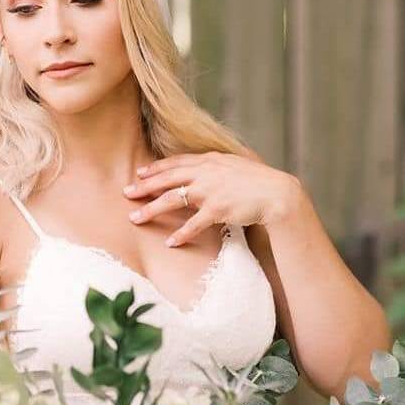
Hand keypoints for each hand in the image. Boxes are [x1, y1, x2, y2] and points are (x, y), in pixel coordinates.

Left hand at [122, 151, 302, 246]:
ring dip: (151, 210)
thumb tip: (203, 168)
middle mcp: (206, 173)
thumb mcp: (234, 165)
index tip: (140, 173)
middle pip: (167, 179)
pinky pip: (193, 224)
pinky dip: (180, 234)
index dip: (156, 168)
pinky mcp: (218, 210)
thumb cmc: (258, 181)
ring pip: (172, 200)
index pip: (176, 162)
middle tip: (126, 193)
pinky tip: (170, 243)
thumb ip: (215, 167)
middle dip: (144, 187)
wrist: (278, 193)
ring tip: (136, 219)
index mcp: (209, 161)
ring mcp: (211, 191)